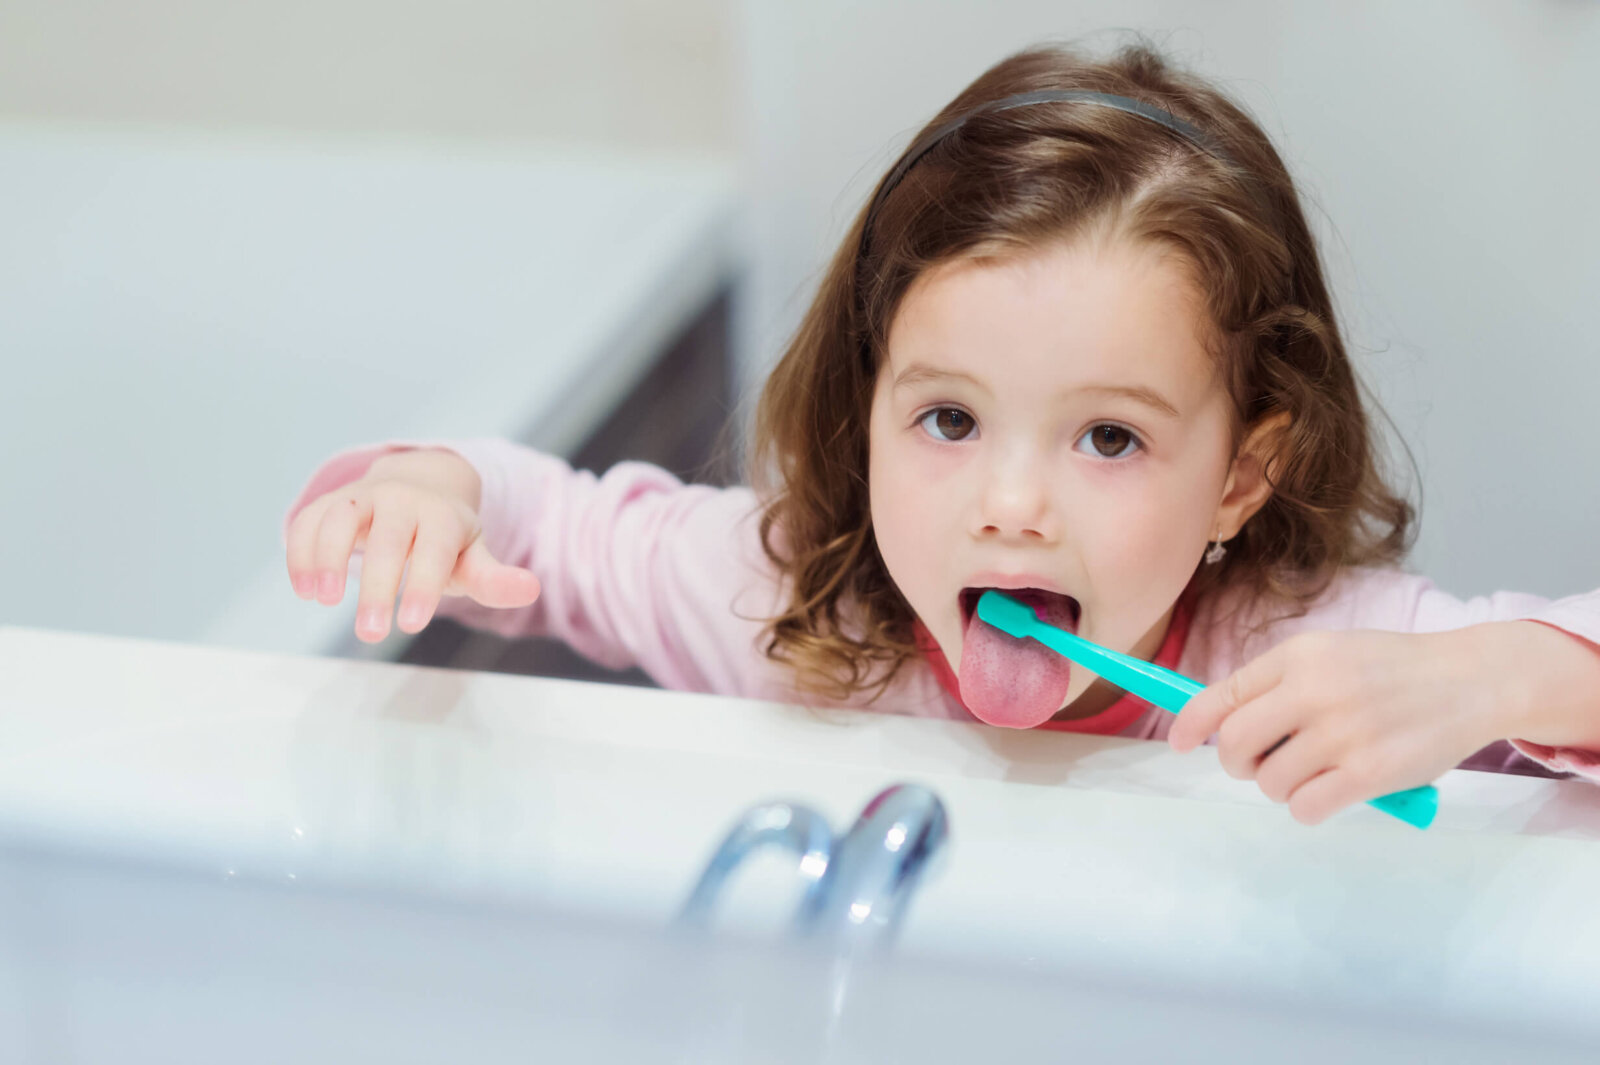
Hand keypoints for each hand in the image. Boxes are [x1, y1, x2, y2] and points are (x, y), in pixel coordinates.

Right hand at [285, 449, 540, 641]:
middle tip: (371, 633)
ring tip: (324, 600)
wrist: (418, 487)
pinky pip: (310, 519)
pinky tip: (304, 589)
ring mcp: (364, 498)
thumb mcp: (473, 557)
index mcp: (442, 517)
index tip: (411, 624)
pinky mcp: (331, 503)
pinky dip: (300, 551)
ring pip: (340, 518)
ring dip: (327, 558)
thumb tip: (530, 590)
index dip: (423, 584)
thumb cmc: (446, 538)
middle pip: (387, 540)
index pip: (434, 550)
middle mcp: (402, 501)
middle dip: (377, 586)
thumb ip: (493, 578)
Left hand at [1167, 628, 1511, 824]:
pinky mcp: (1371, 774)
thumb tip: (1216, 725)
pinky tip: (1327, 792)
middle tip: (1259, 764)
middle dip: (1237, 762)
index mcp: (1298, 656)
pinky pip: (1305, 807)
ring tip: (1308, 773)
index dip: (1191, 724)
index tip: (1179, 743)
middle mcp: (1315, 690)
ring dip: (1278, 787)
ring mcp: (1343, 733)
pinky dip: (1306, 807)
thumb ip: (1276, 684)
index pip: (1222, 694)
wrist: (1469, 681)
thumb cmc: (1389, 671)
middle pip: (1234, 744)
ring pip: (1269, 782)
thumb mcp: (1328, 656)